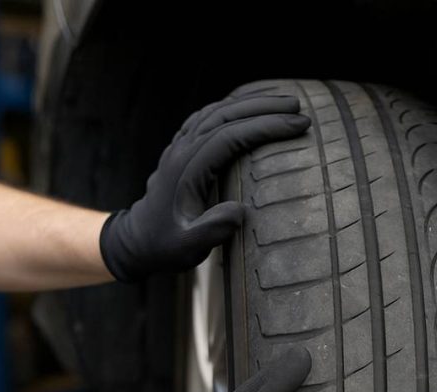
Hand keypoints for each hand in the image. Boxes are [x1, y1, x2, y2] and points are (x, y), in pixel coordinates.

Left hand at [99, 95, 310, 280]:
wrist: (138, 240)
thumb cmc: (166, 245)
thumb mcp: (188, 246)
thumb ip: (212, 230)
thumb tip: (240, 211)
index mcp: (187, 169)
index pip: (230, 136)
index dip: (264, 128)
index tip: (296, 126)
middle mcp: (183, 150)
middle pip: (225, 115)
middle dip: (264, 108)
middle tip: (298, 107)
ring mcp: (181, 145)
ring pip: (217, 110)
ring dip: (250, 102)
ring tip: (283, 100)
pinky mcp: (183, 147)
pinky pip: (208, 116)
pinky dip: (232, 105)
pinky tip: (250, 103)